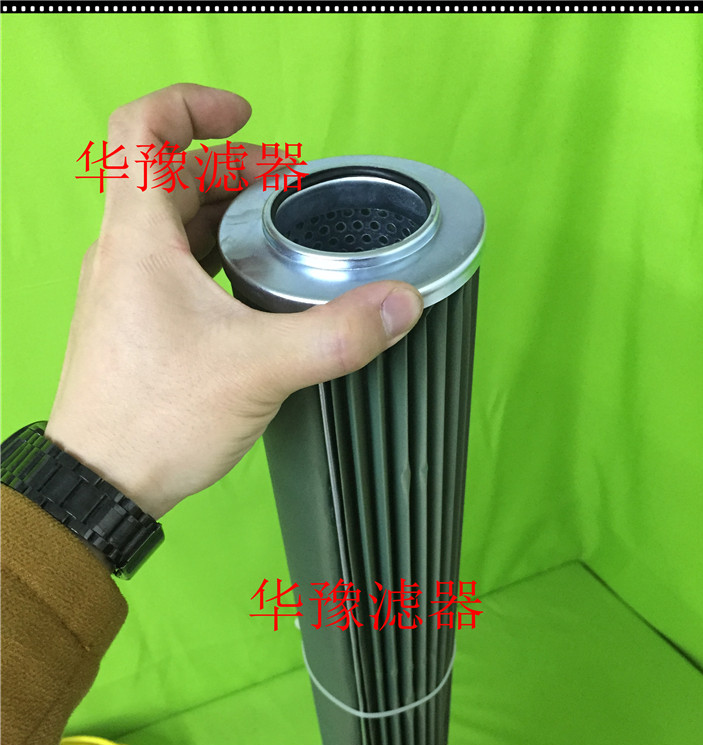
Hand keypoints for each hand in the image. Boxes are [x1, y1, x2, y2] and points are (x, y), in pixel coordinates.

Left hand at [45, 83, 422, 520]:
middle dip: (232, 170)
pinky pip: (172, 268)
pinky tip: (252, 290)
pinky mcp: (134, 327)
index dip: (193, 107)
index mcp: (139, 239)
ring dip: (223, 215)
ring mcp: (124, 292)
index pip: (141, 131)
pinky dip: (212, 258)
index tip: (247, 119)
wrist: (102, 484)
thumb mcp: (260, 369)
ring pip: (172, 226)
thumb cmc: (158, 417)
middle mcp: (123, 255)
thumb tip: (404, 302)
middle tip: (288, 187)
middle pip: (170, 178)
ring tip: (279, 231)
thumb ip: (337, 334)